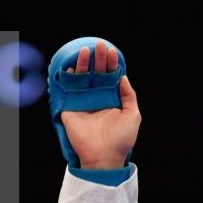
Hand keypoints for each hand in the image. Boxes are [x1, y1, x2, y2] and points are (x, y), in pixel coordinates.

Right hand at [59, 42, 139, 168]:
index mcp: (112, 99)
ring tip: (86, 51)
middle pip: (97, 73)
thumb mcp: (133, 115)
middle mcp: (97, 98)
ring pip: (83, 79)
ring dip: (84, 64)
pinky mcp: (70, 109)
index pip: (111, 76)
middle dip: (98, 59)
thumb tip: (123, 77)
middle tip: (99, 46)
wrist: (104, 157)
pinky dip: (69, 79)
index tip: (113, 52)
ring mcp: (83, 103)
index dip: (112, 63)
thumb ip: (129, 95)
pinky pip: (69, 91)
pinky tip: (73, 68)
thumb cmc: (121, 139)